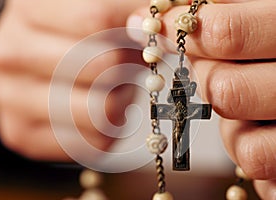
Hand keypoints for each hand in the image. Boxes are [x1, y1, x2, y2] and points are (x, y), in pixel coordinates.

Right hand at [0, 0, 147, 160]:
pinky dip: (108, 129)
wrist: (26, 68)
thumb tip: (149, 23)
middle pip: (104, 67)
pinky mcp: (22, 135)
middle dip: (128, 68)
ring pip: (101, 111)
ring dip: (122, 101)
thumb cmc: (67, 38)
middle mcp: (10, 54)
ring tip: (114, 89)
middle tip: (127, 65)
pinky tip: (98, 111)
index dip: (136, 30)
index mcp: (28, 10)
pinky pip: (91, 142)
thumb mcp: (90, 9)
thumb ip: (121, 11)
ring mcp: (12, 99)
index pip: (97, 20)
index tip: (147, 36)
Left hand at [127, 0, 275, 197]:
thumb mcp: (260, 14)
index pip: (226, 32)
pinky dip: (245, 147)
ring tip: (242, 99)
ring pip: (240, 138)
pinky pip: (256, 162)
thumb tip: (139, 18)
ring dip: (228, 120)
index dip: (181, 31)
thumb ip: (217, 17)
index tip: (160, 29)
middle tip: (210, 63)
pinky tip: (255, 127)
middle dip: (206, 78)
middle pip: (224, 90)